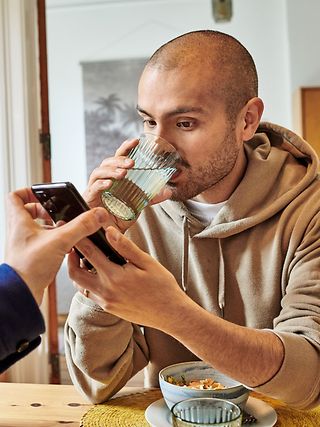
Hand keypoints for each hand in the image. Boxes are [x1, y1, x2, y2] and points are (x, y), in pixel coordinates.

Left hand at [4, 188, 109, 304]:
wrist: (21, 294)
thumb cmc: (29, 267)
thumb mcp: (60, 241)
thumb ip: (81, 226)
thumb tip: (98, 214)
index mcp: (20, 221)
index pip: (16, 196)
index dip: (30, 191)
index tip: (46, 194)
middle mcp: (20, 232)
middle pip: (29, 212)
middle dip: (47, 211)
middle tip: (60, 214)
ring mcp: (25, 245)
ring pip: (38, 228)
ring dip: (53, 227)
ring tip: (67, 231)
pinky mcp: (32, 257)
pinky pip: (43, 243)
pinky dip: (55, 242)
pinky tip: (67, 248)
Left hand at [68, 226, 188, 328]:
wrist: (170, 313)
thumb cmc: (162, 287)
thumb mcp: (147, 262)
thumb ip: (125, 247)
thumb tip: (109, 232)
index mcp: (115, 277)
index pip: (89, 253)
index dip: (80, 239)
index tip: (76, 230)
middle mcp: (106, 291)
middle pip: (75, 273)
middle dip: (71, 257)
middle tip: (73, 245)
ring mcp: (105, 302)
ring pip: (80, 285)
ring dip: (77, 271)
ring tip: (82, 258)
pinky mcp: (108, 308)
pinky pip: (89, 294)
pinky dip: (86, 282)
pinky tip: (95, 274)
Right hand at [83, 138, 171, 232]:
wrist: (111, 235)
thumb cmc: (120, 217)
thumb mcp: (138, 205)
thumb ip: (151, 198)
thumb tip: (168, 191)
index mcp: (114, 178)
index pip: (118, 158)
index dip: (126, 148)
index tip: (136, 141)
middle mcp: (102, 180)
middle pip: (107, 162)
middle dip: (119, 159)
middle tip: (132, 163)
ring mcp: (94, 189)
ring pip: (98, 172)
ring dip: (111, 170)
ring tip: (124, 173)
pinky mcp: (88, 199)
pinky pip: (93, 188)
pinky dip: (101, 184)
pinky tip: (110, 184)